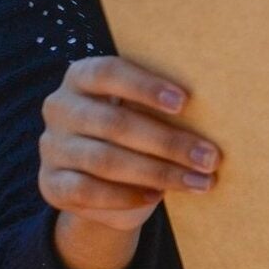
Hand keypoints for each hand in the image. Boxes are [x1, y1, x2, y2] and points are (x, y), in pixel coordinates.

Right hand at [41, 56, 218, 268]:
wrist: (100, 182)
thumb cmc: (135, 130)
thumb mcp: (141, 110)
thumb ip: (161, 105)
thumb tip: (219, 108)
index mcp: (81, 76)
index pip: (108, 72)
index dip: (145, 86)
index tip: (184, 102)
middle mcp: (60, 107)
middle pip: (115, 123)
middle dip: (168, 142)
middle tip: (210, 156)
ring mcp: (51, 147)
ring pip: (106, 160)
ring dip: (158, 173)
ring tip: (198, 180)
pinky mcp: (50, 184)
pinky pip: (87, 191)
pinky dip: (126, 195)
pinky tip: (158, 196)